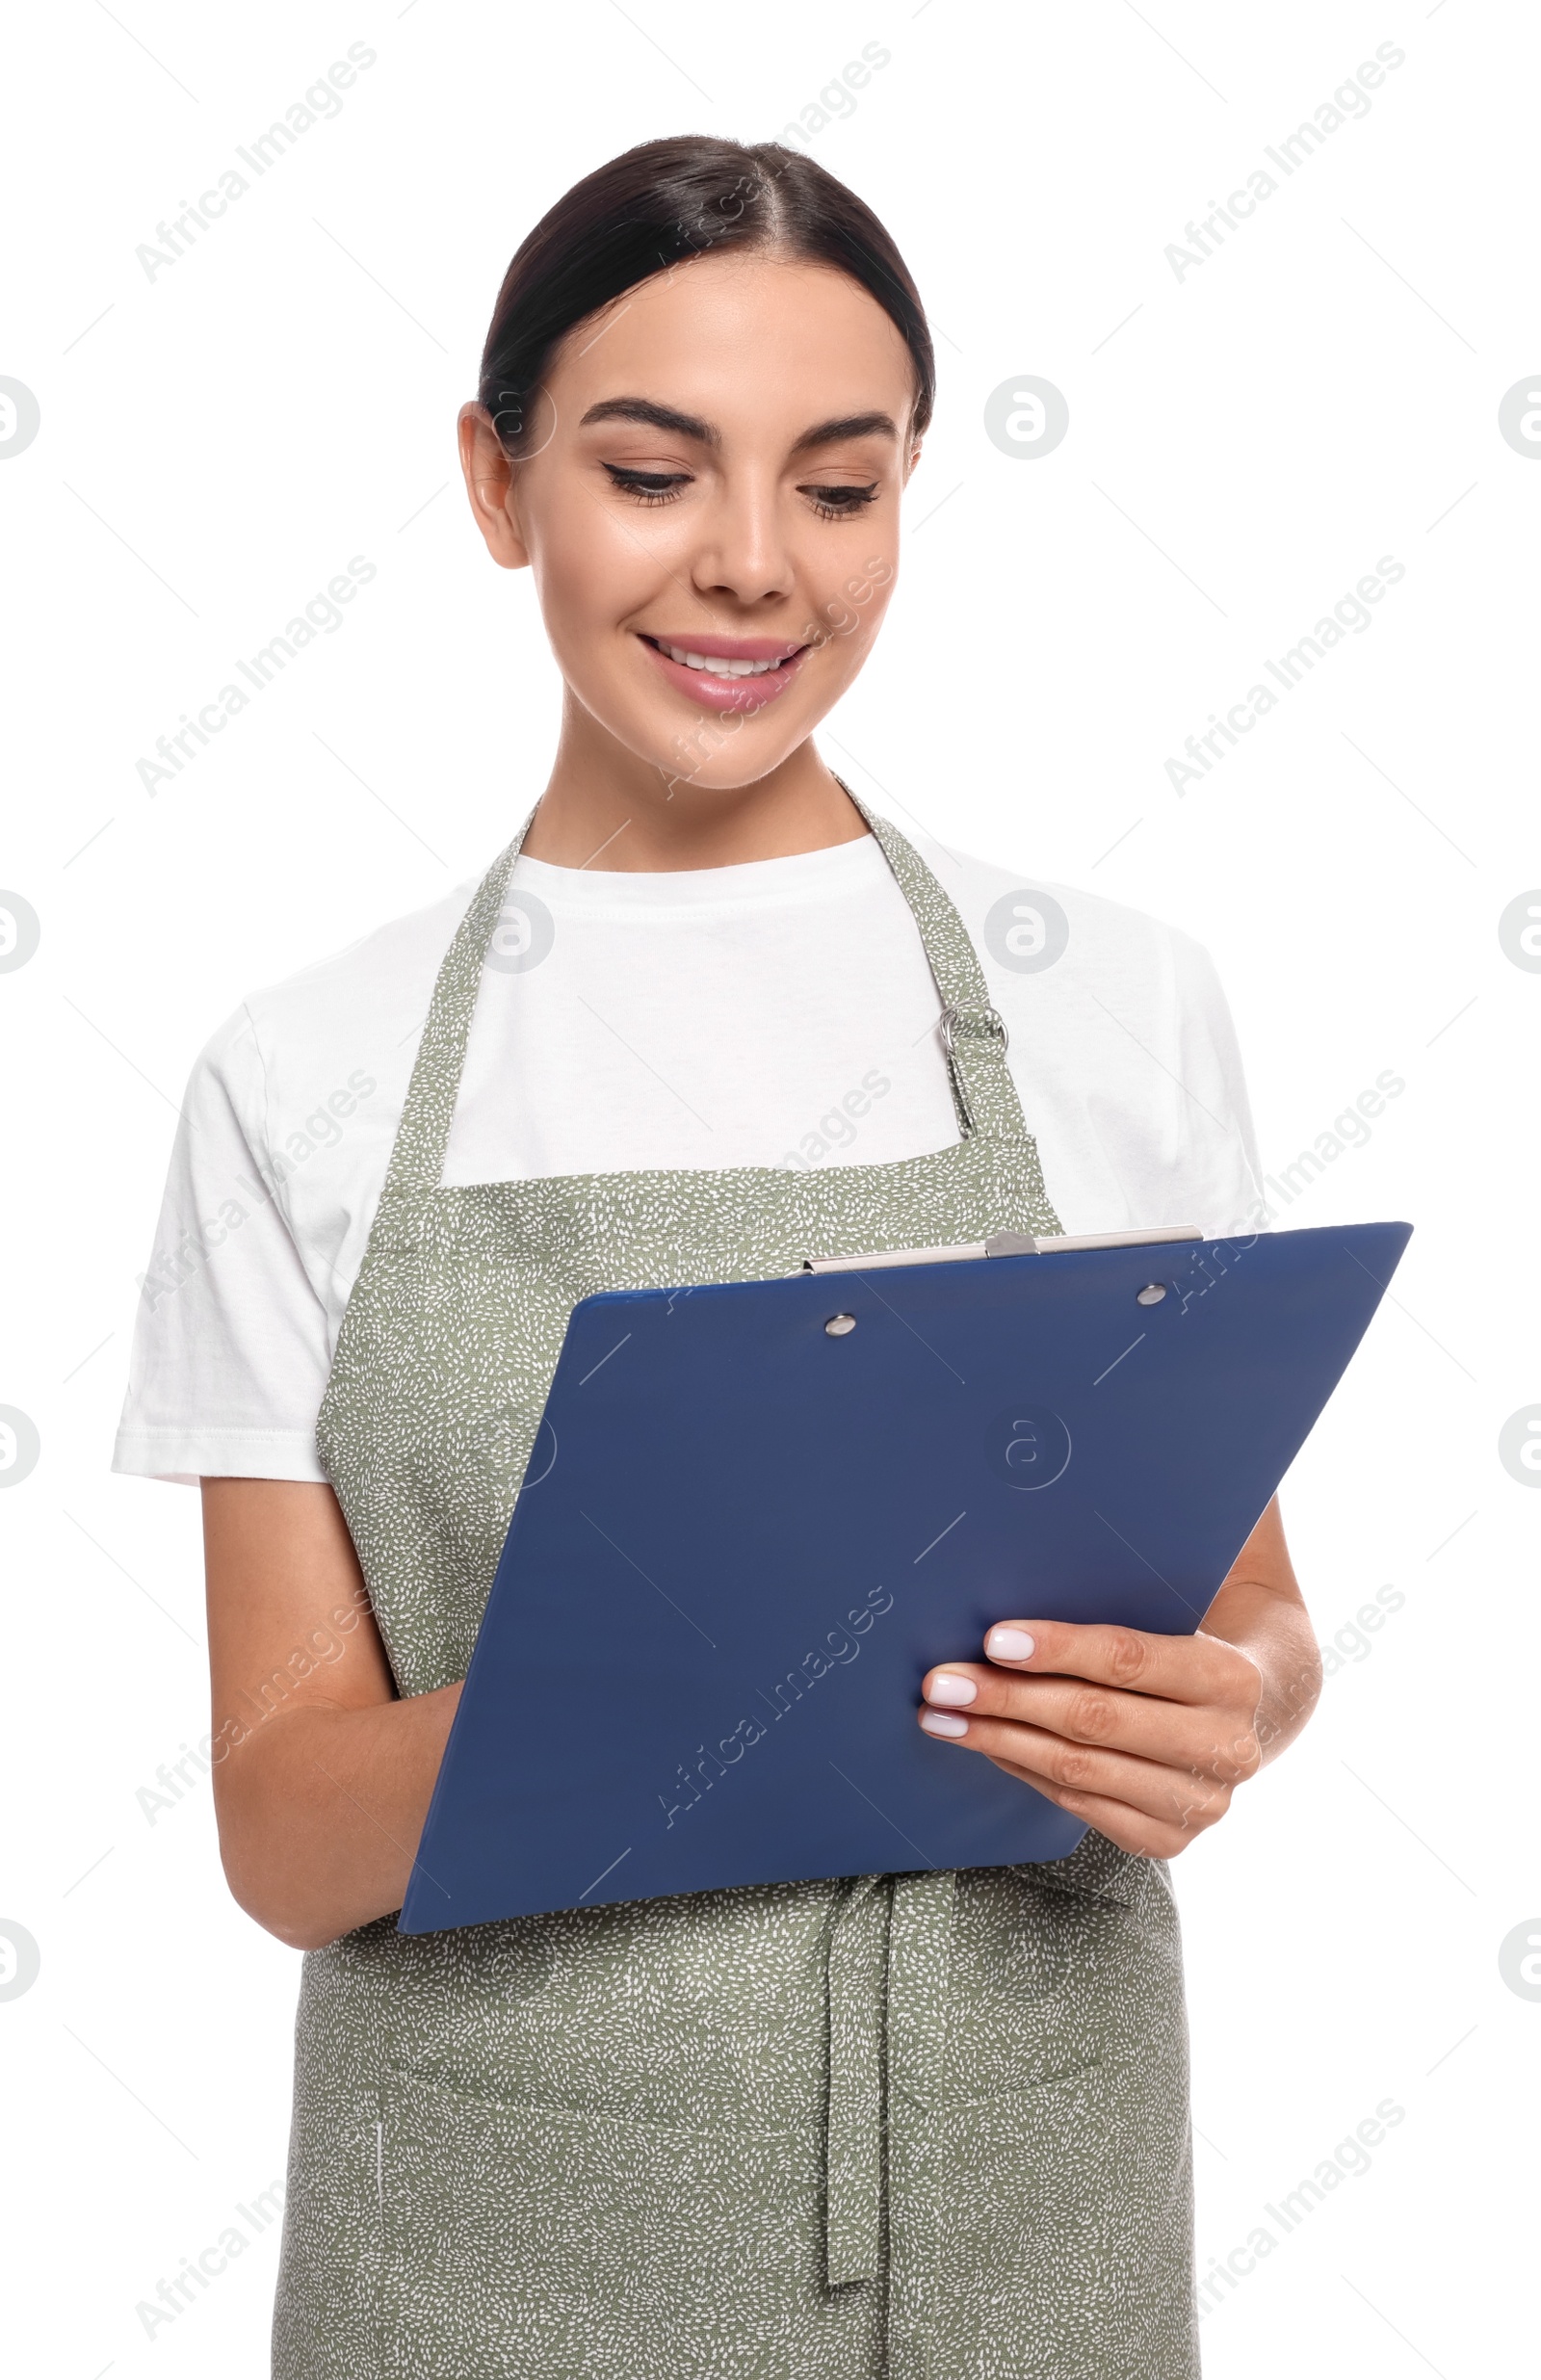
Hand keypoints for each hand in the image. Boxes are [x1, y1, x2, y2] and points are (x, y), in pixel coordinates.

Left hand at [917, 1619, 1264, 1858]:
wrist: (1241, 1716)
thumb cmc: (1183, 1648)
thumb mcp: (1173, 1614)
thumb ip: (1118, 1599)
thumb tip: (1015, 1595)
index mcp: (1231, 1678)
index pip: (1129, 1660)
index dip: (1058, 1648)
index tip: (993, 1639)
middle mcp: (1226, 1747)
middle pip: (1094, 1720)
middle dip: (1007, 1698)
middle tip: (944, 1683)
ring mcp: (1200, 1803)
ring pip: (1078, 1769)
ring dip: (999, 1740)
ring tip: (944, 1717)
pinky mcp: (1169, 1841)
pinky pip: (1078, 1803)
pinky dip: (1025, 1770)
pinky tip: (988, 1746)